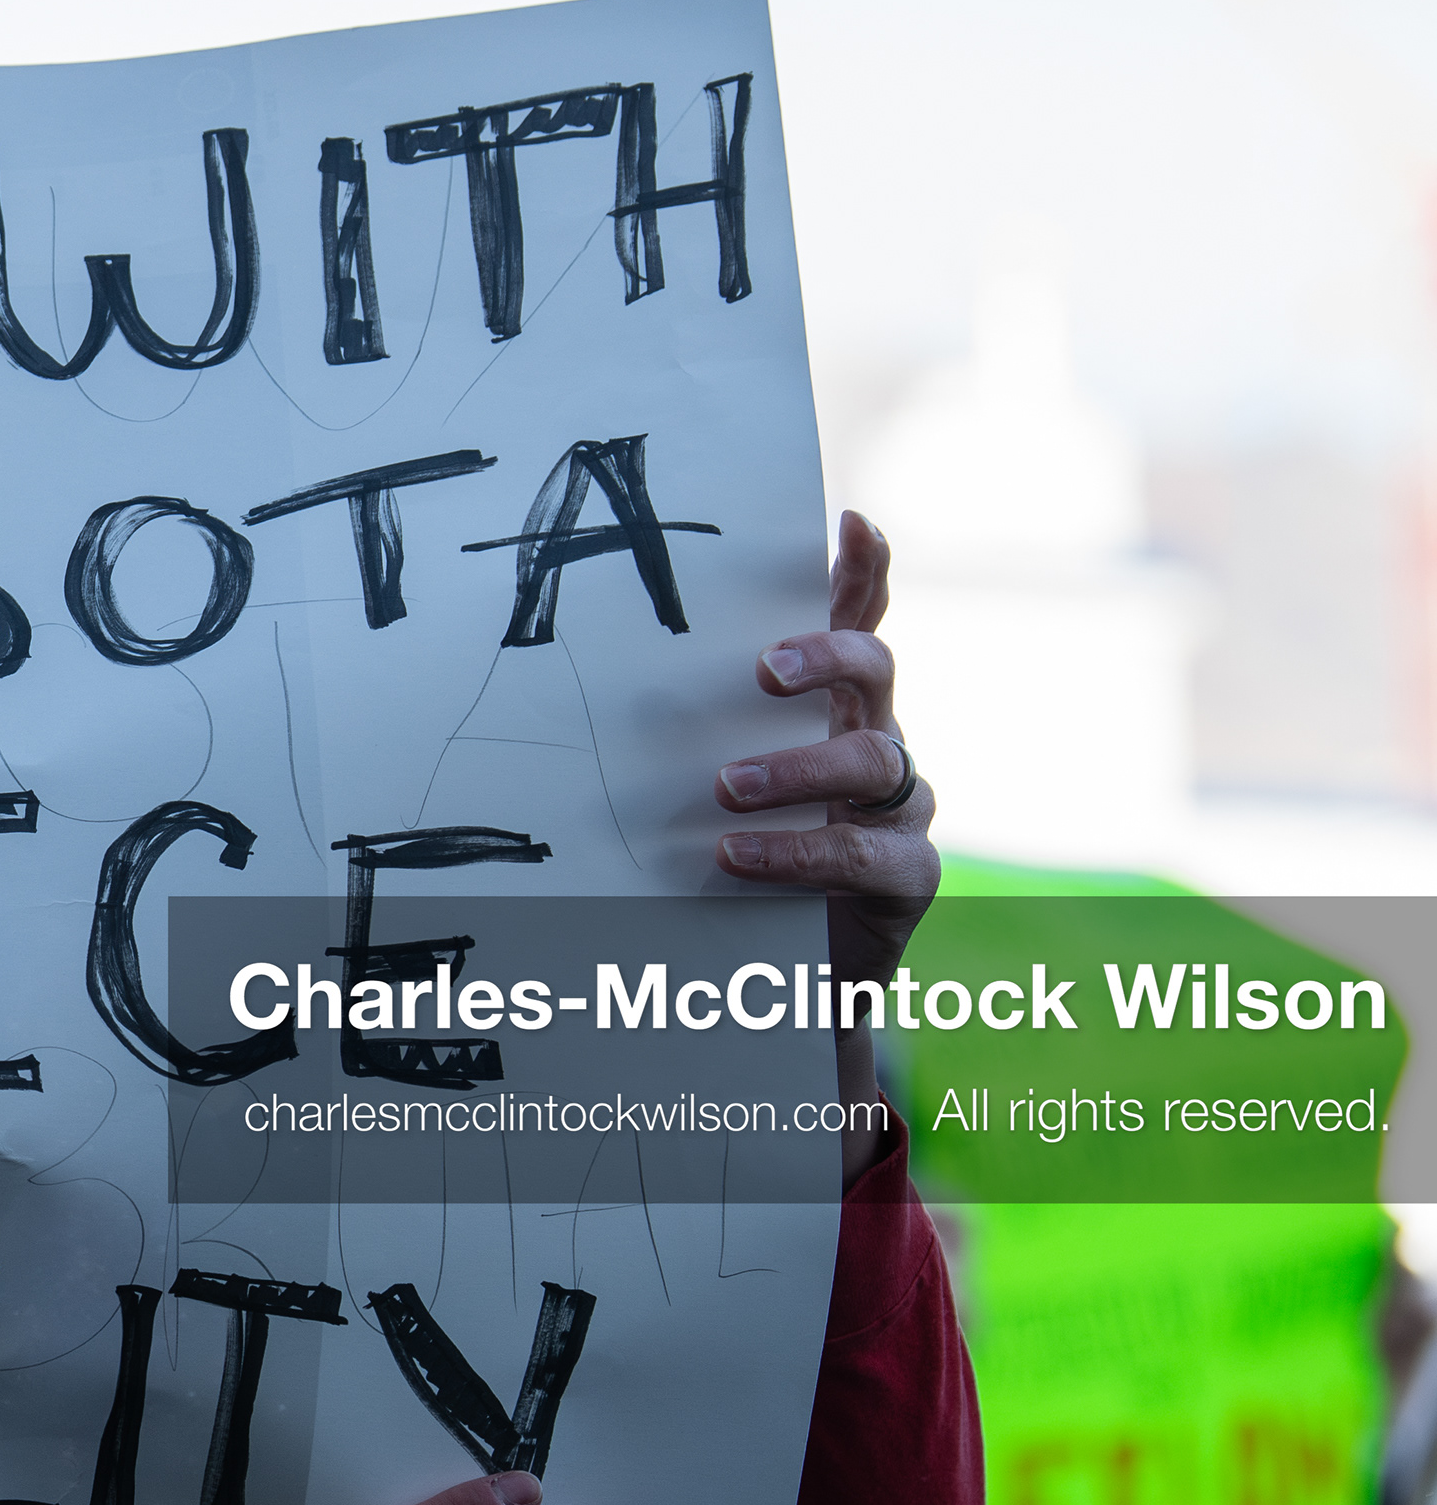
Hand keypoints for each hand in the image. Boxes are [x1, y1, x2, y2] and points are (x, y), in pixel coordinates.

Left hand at [710, 513, 933, 1175]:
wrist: (774, 980)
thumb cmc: (730, 867)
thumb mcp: (701, 793)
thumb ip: (683, 736)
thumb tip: (597, 679)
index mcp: (830, 712)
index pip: (857, 624)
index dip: (863, 573)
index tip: (847, 523)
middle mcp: (874, 745)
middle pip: (878, 672)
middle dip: (827, 659)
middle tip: (763, 671)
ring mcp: (899, 810)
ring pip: (874, 763)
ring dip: (797, 770)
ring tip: (725, 789)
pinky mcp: (908, 876)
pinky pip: (869, 854)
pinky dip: (800, 852)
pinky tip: (738, 856)